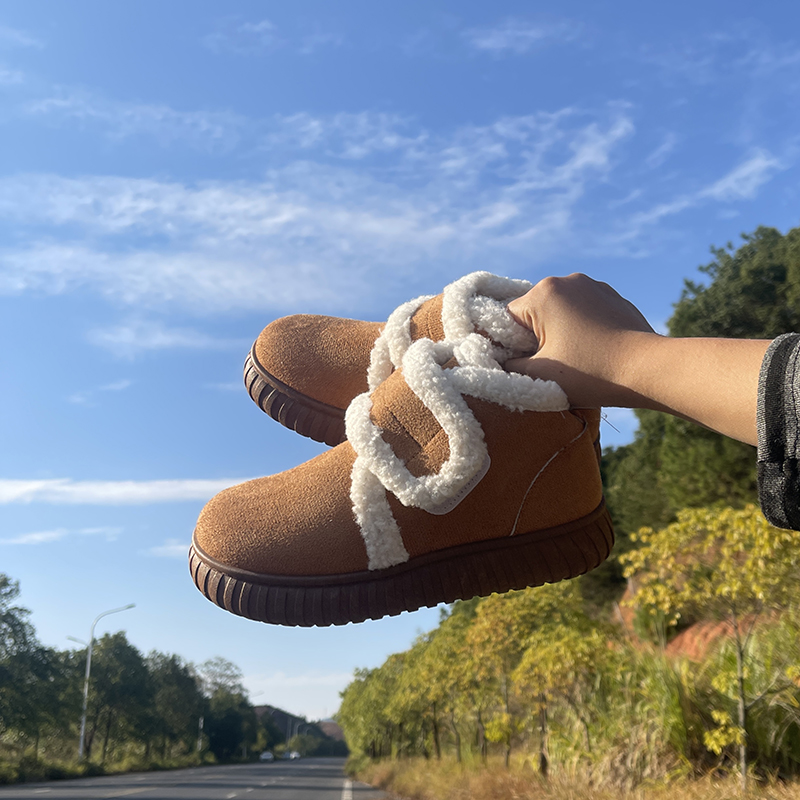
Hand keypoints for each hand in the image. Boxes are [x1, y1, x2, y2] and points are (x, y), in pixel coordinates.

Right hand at [506, 273, 768, 444]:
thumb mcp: (539, 375)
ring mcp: (594, 286)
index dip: (508, 345)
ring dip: (558, 334)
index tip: (523, 366)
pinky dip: (581, 330)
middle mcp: (567, 281)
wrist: (649, 369)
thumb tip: (493, 361)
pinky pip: (583, 312)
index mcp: (543, 293)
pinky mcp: (613, 297)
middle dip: (534, 339)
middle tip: (549, 367)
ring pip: (558, 313)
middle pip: (532, 314)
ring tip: (574, 361)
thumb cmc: (592, 372)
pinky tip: (592, 352)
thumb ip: (507, 366)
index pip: (506, 318)